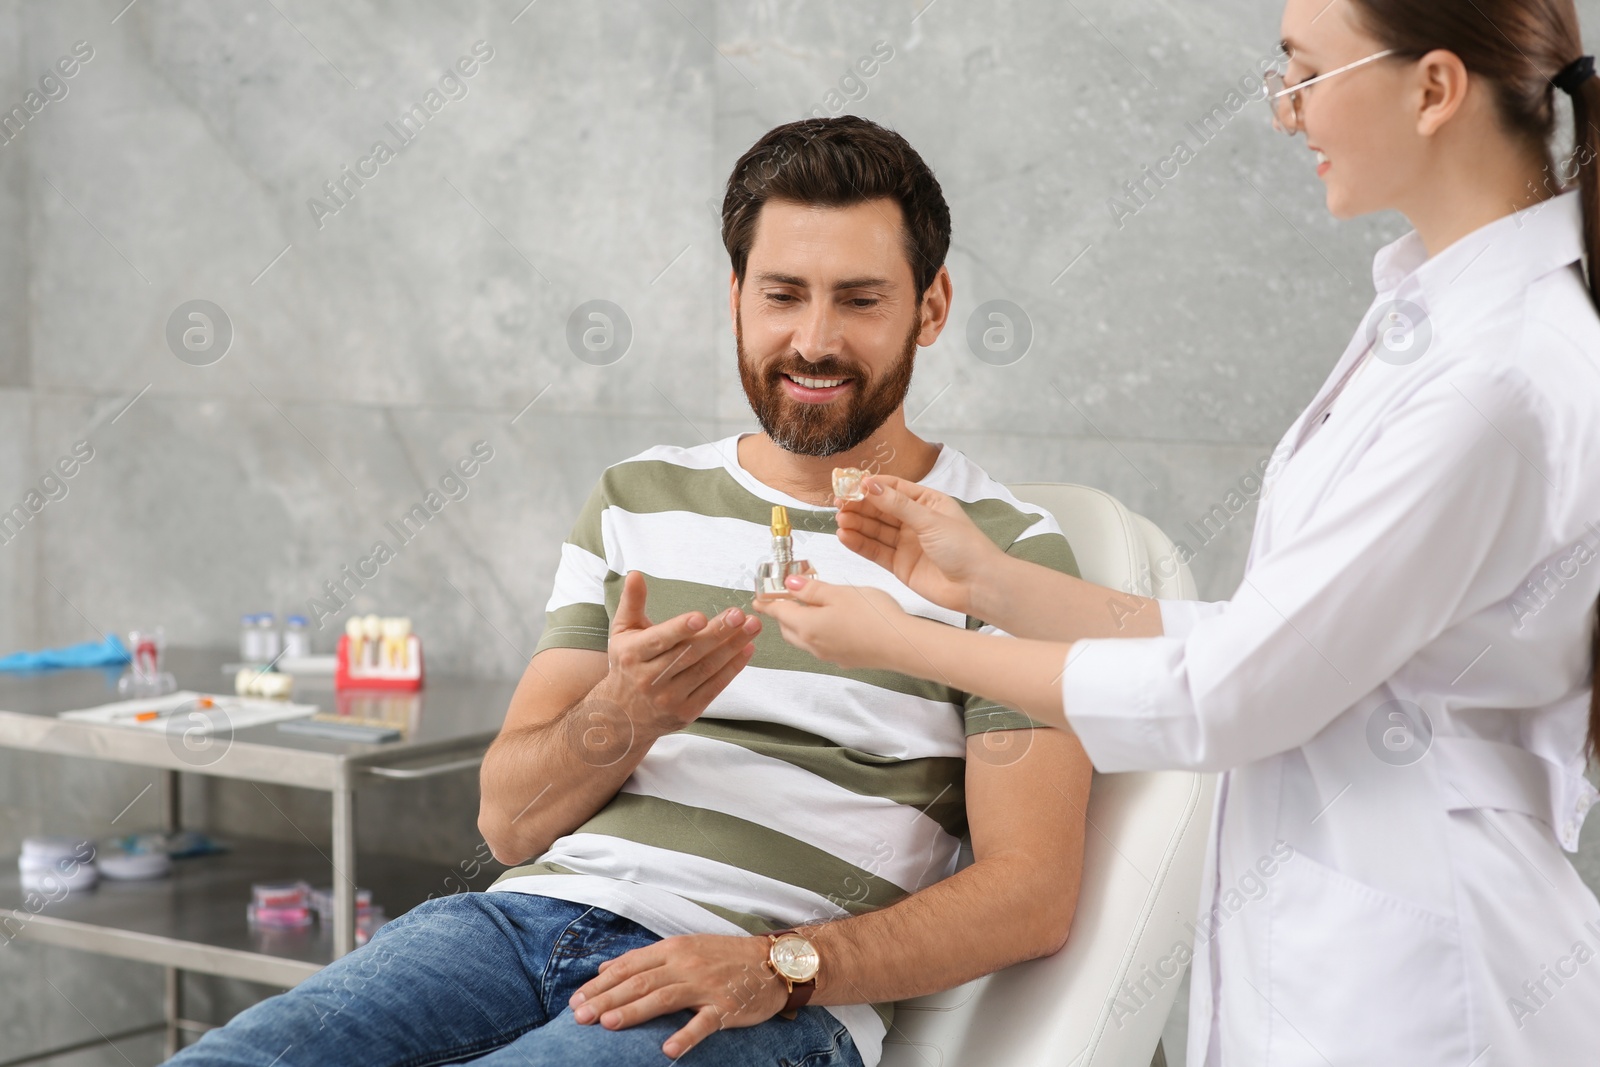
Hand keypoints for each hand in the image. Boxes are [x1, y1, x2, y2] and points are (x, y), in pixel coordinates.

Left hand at [568, 934, 788, 1057]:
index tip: (576, 1000)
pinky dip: (685, 1036)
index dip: (600, 983)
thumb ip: (645, 958)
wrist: (772, 962)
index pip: (629, 965)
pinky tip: (666, 1051)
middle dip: (606, 998)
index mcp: (673, 948)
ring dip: (634, 1011)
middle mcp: (686, 964)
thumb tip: (605, 968)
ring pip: (664, 997)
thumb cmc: (724, 956)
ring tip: (608, 1024)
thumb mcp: (683, 947)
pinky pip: (703, 1022)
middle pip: (640, 981)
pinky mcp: (726, 1006)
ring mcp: (706, 985)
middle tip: (579, 1016)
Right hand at [597, 570, 760, 734]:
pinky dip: (732, 669)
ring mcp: (669, 698)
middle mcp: (649, 678)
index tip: (701, 617)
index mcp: (632, 654)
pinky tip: (746, 650)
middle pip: (689, 653)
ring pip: (705, 669)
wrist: (622, 717)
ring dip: (732, 647)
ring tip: (751, 628)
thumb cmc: (626, 666)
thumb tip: (635, 575)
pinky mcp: (686, 712)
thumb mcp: (621, 633)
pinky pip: (713, 688)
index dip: (680, 628)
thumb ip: (632, 602)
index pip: (659, 640)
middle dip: (717, 633)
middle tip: (739, 616)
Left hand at [751, 575, 918, 670]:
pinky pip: (820, 644)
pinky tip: (830, 621)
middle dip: (782, 613)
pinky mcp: (844, 659)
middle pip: (787, 628)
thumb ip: (812, 589)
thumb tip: (790, 585)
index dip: (767, 603)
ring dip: (799, 623)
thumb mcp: (839, 593)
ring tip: (809, 606)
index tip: (758, 598)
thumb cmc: (874, 617)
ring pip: (803, 638)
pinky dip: (816, 631)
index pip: (779, 612)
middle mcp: (814, 644)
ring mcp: (829, 654)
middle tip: (786, 596)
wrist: (901, 646)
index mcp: (807, 625)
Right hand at [836, 474, 1005, 615]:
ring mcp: (906, 544)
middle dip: (860, 506)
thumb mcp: (930, 520)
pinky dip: (860, 544)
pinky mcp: (900, 565)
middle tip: (840, 504)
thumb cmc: (965, 548)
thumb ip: (898, 505)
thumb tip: (871, 486)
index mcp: (927, 503)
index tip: (852, 485)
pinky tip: (845, 537)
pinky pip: (875, 551)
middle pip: (880, 510)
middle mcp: (915, 522)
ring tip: (840, 520)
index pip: (893, 489)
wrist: (978, 586)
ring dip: (857, 524)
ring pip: (875, 530)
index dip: (872, 486)